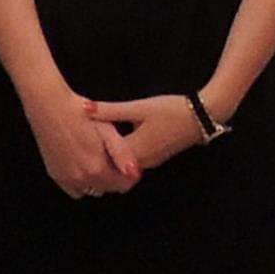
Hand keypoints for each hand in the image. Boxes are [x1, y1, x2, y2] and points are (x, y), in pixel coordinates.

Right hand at [28, 87, 138, 198]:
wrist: (50, 106)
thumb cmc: (81, 114)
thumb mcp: (107, 129)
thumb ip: (122, 154)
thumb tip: (135, 174)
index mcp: (96, 168)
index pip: (122, 185)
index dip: (129, 176)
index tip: (128, 164)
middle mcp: (80, 178)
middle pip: (107, 188)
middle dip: (114, 178)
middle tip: (112, 158)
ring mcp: (66, 178)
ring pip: (91, 190)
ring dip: (98, 181)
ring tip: (97, 160)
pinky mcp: (55, 174)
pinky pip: (74, 189)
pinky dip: (81, 182)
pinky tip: (82, 165)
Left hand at [83, 95, 209, 178]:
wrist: (203, 116)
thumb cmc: (171, 110)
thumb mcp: (138, 107)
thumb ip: (110, 110)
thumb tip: (83, 109)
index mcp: (134, 152)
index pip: (102, 158)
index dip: (86, 150)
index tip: (71, 141)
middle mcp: (140, 163)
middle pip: (110, 166)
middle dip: (95, 156)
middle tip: (77, 145)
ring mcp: (150, 163)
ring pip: (121, 165)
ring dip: (107, 156)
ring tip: (89, 143)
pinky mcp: (155, 158)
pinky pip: (131, 161)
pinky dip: (119, 155)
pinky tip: (110, 142)